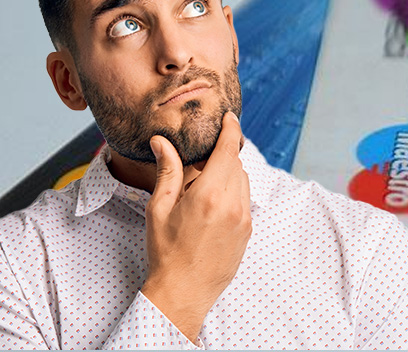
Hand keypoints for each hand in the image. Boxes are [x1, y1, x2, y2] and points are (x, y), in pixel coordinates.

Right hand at [141, 112, 251, 343]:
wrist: (183, 291)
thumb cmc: (165, 250)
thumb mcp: (159, 208)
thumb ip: (167, 171)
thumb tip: (162, 141)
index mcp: (209, 194)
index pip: (227, 151)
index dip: (230, 130)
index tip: (230, 117)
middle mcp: (233, 204)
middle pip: (236, 164)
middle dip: (222, 156)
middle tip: (199, 162)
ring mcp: (244, 218)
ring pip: (243, 181)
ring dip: (228, 175)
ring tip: (202, 188)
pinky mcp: (248, 230)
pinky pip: (245, 200)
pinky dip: (233, 193)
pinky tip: (211, 205)